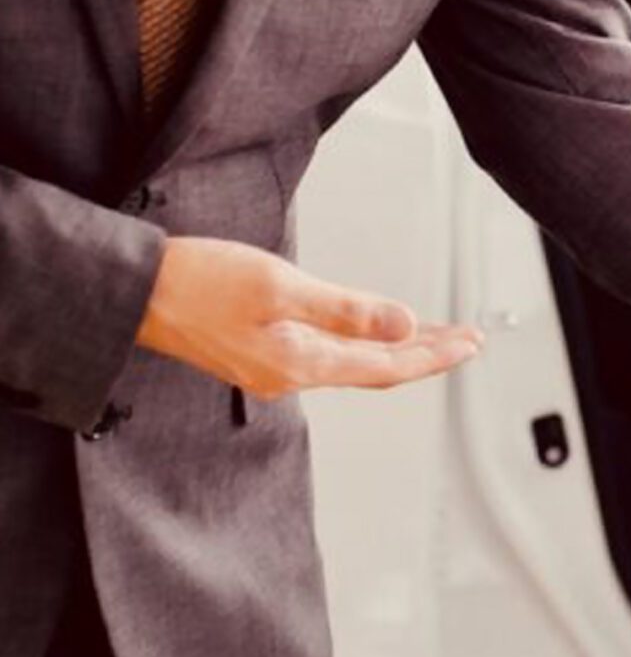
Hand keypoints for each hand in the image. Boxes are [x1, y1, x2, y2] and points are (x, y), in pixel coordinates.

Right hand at [136, 237, 482, 399]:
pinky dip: (363, 343)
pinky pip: (329, 354)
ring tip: (438, 337)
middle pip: (377, 368)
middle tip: (471, 339)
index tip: (473, 343)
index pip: (388, 366)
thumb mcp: (280, 287)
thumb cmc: (197, 282)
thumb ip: (346, 309)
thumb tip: (404, 324)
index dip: (435, 355)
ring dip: (397, 349)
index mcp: (300, 363)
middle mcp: (291, 374)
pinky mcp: (259, 352)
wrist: (132, 293)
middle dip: (427, 353)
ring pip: (354, 362)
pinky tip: (375, 333)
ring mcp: (273, 367)